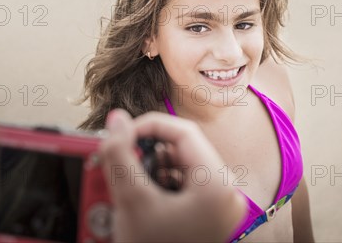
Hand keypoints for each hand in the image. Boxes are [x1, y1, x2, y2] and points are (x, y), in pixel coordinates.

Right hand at [99, 109, 246, 242]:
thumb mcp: (132, 202)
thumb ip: (121, 155)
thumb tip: (117, 121)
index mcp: (217, 185)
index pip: (183, 132)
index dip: (149, 126)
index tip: (121, 134)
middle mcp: (224, 194)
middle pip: (180, 151)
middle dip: (144, 152)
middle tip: (118, 158)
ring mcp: (217, 209)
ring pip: (178, 169)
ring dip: (148, 171)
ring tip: (125, 185)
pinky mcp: (206, 219)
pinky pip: (181, 189)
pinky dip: (157, 188)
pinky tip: (139, 201)